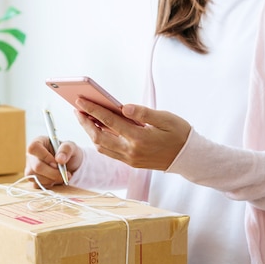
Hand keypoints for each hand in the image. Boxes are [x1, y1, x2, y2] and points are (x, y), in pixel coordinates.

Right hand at [24, 136, 83, 187]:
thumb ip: (66, 150)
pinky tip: (55, 180)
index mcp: (38, 142)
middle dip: (53, 173)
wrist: (69, 165)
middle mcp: (31, 155)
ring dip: (52, 180)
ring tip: (62, 176)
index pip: (33, 148)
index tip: (57, 163)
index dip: (45, 157)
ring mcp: (30, 168)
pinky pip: (37, 185)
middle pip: (36, 167)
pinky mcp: (32, 179)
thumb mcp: (71, 147)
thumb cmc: (68, 153)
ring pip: (36, 178)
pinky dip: (49, 185)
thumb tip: (59, 159)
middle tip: (65, 174)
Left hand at [75, 98, 190, 169]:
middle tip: (76, 108)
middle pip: (99, 136)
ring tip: (84, 117)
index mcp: (139, 138)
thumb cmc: (179, 134)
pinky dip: (99, 140)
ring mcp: (129, 159)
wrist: (188, 158)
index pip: (110, 121)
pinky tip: (97, 129)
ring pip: (101, 146)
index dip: (93, 110)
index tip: (80, 100)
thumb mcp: (166, 119)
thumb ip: (143, 113)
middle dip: (85, 122)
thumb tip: (123, 107)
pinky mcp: (130, 163)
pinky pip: (108, 152)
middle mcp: (131, 151)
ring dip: (90, 132)